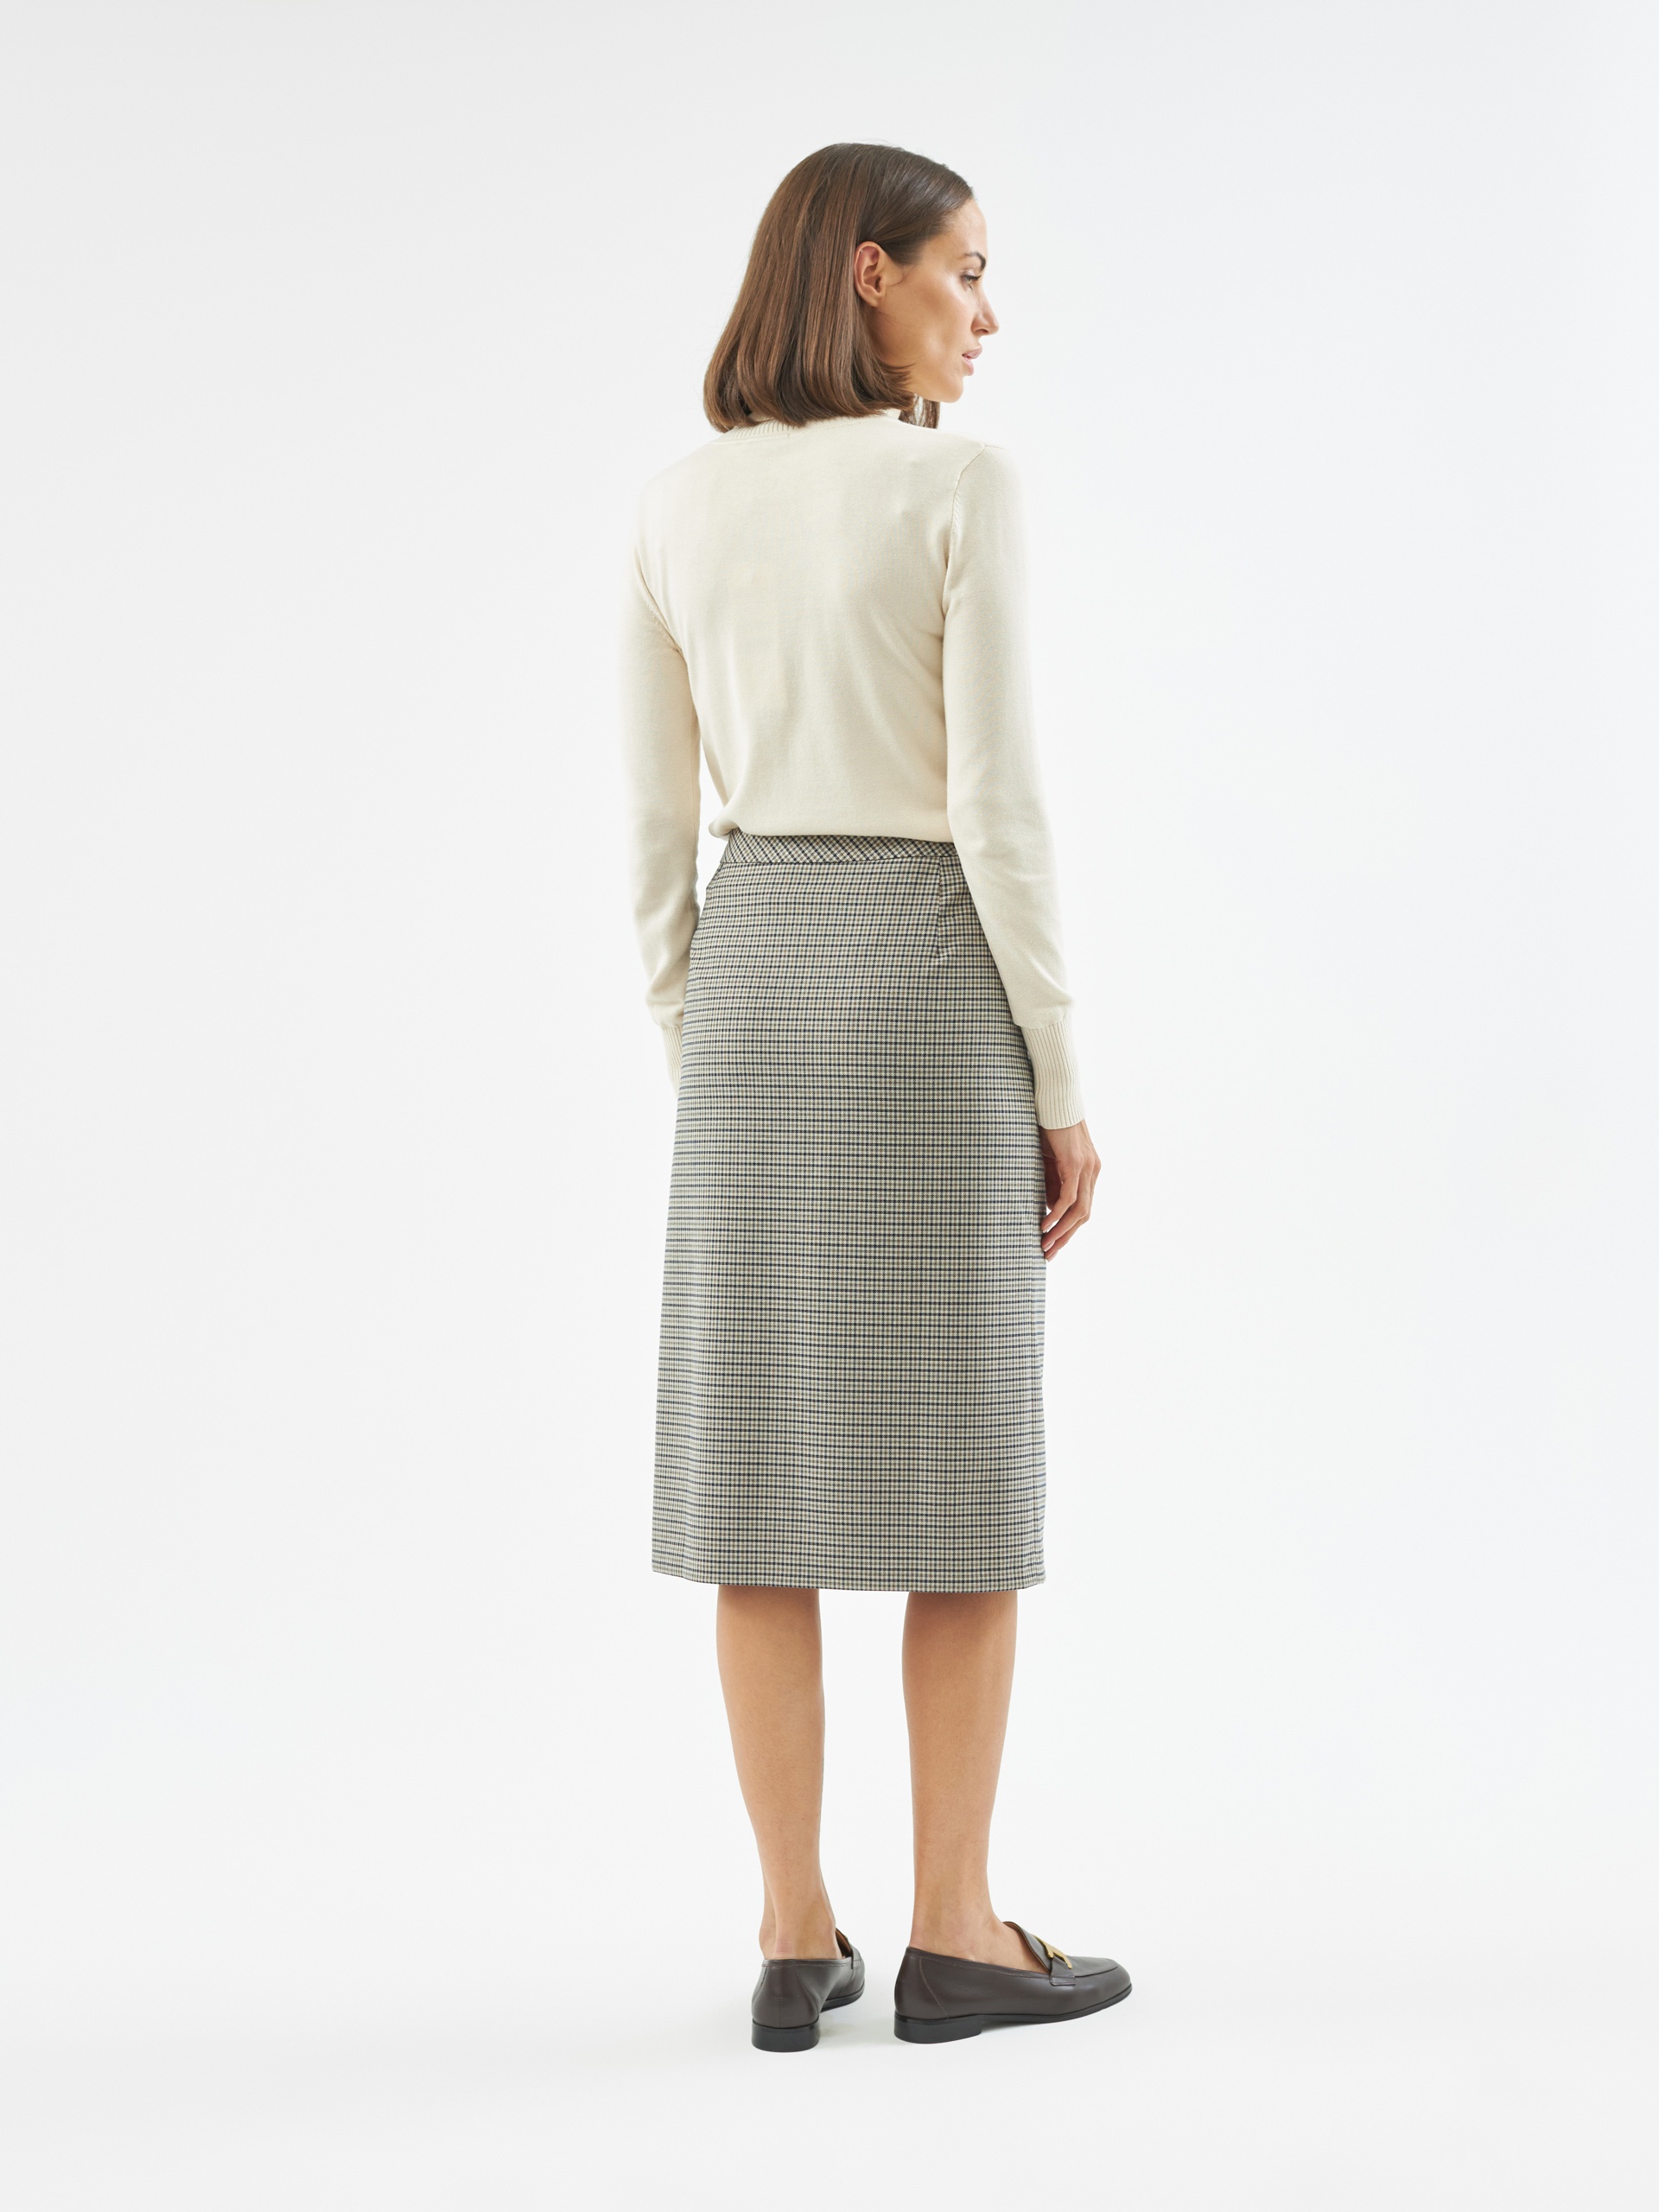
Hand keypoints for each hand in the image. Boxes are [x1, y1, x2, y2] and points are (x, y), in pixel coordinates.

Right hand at [1038, 1120, 1098, 1258]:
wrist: (1056, 1100)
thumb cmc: (1050, 1126)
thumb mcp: (1050, 1160)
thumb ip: (1052, 1182)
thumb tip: (1050, 1207)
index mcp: (1090, 1171)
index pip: (1083, 1208)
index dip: (1069, 1229)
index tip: (1053, 1244)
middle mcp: (1093, 1172)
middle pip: (1084, 1215)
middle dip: (1065, 1237)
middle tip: (1049, 1254)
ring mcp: (1087, 1168)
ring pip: (1078, 1211)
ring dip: (1061, 1231)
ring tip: (1045, 1246)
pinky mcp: (1076, 1164)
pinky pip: (1068, 1197)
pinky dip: (1057, 1215)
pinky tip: (1044, 1226)